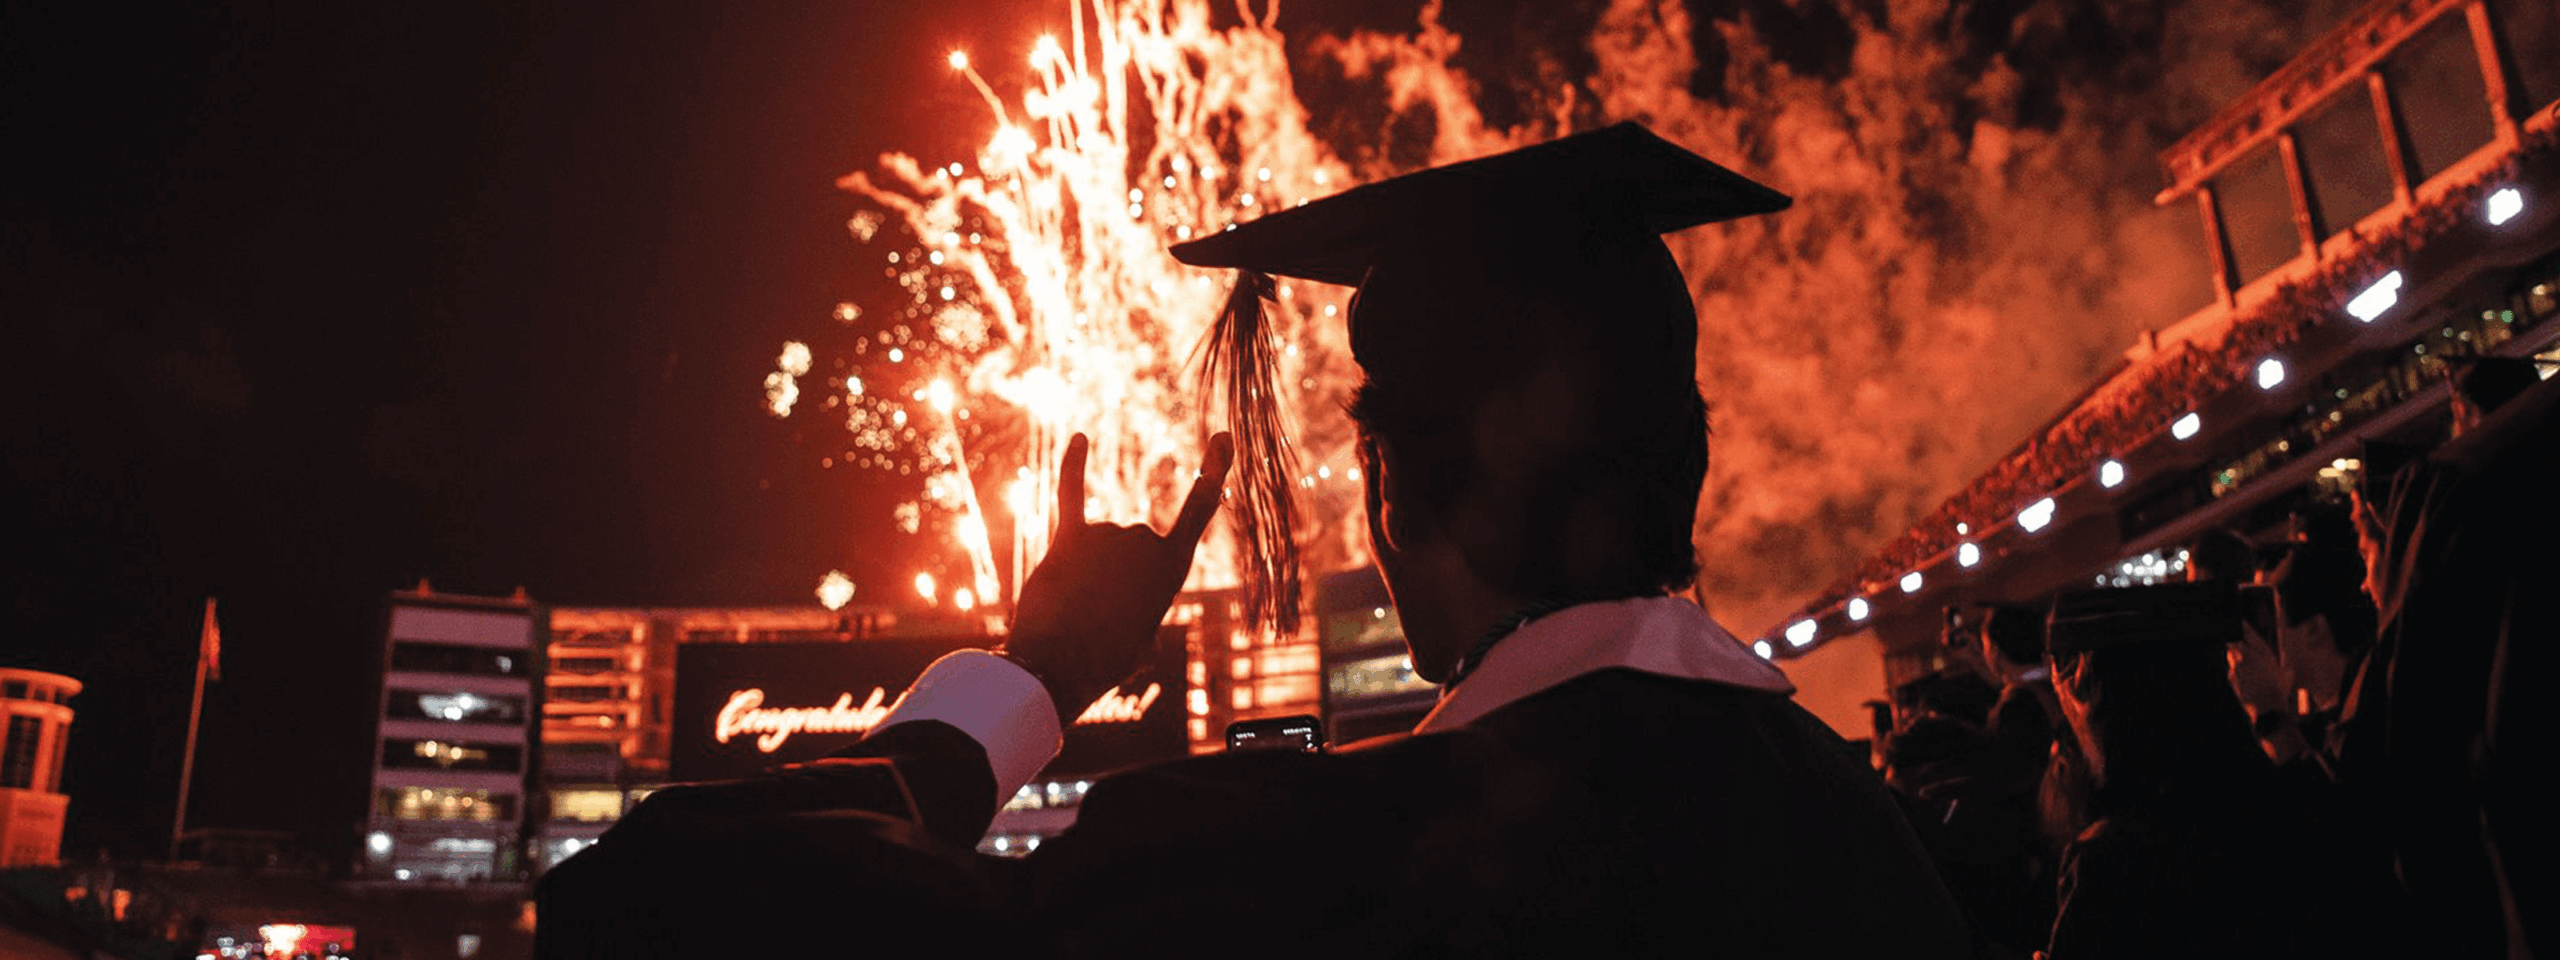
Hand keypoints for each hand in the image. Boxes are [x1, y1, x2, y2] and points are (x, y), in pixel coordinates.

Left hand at [1002, 432, 1231, 723]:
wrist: (1060, 667)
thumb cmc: (1104, 659)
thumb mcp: (1141, 640)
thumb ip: (1138, 610)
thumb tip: (1116, 599)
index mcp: (1172, 566)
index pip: (1199, 511)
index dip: (1213, 473)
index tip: (1223, 438)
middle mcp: (1145, 540)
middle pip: (1129, 545)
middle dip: (1111, 578)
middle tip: (1099, 617)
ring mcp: (1108, 535)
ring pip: (1096, 544)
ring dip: (1084, 573)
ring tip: (1076, 609)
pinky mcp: (1069, 537)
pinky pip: (1071, 493)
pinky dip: (1073, 466)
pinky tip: (1079, 439)